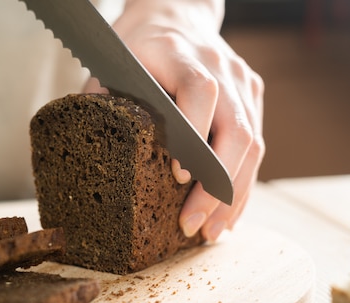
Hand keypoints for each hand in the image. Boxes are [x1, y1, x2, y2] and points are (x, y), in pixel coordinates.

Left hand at [86, 0, 264, 241]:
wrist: (174, 13)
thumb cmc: (136, 47)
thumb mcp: (111, 66)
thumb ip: (105, 105)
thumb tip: (93, 160)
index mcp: (179, 53)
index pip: (200, 92)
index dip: (194, 136)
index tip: (179, 177)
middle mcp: (221, 65)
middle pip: (236, 129)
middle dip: (217, 186)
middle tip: (193, 225)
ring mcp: (243, 81)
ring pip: (252, 144)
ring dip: (234, 195)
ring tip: (213, 233)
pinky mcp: (252, 95)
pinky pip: (256, 145)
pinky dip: (242, 184)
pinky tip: (228, 213)